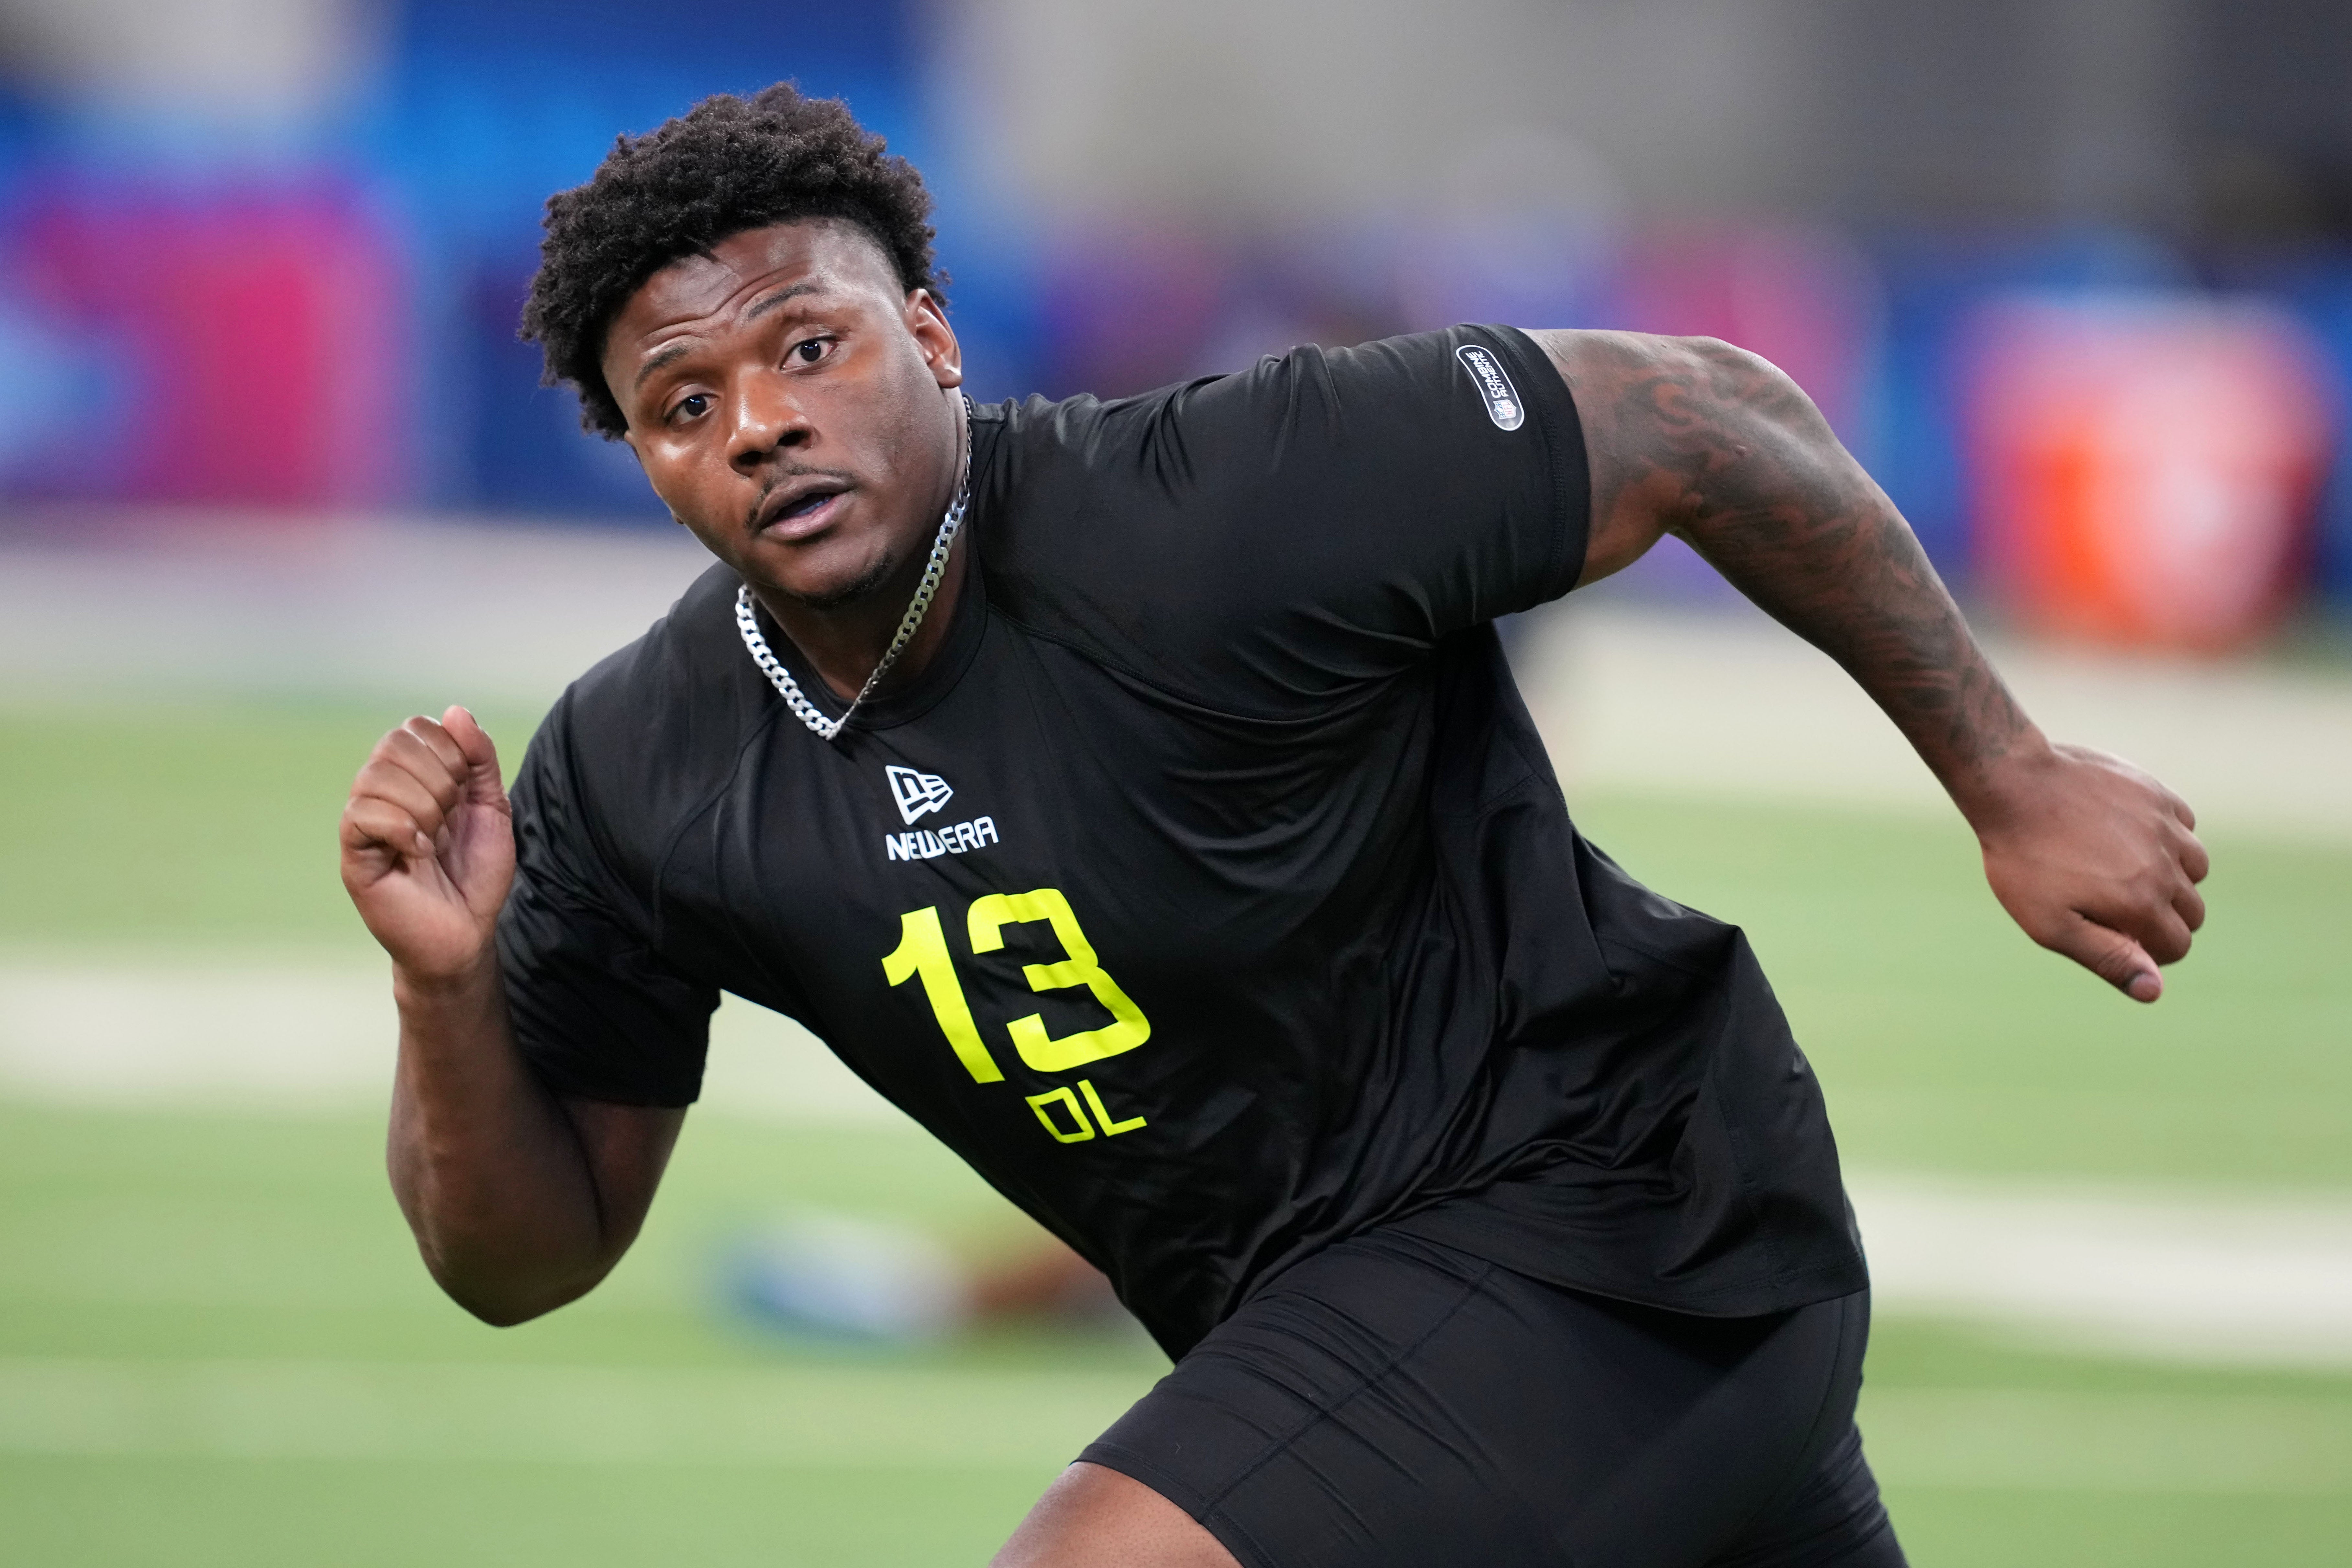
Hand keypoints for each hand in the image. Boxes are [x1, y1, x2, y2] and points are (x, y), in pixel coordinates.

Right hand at [340, 706, 514, 982]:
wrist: (468, 933)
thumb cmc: (475, 874)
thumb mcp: (491, 807)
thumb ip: (479, 758)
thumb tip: (456, 711)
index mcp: (412, 778)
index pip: (414, 728)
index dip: (449, 750)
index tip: (465, 791)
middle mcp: (381, 793)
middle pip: (392, 744)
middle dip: (438, 776)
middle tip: (450, 816)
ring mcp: (363, 823)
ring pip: (375, 776)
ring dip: (423, 805)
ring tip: (434, 839)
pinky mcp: (353, 854)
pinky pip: (360, 815)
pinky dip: (401, 828)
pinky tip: (418, 852)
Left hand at [1968, 740, 2208, 1001]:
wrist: (2013, 785)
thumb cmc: (2023, 860)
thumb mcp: (2051, 924)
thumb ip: (2108, 958)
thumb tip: (2155, 990)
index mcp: (2142, 901)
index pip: (2177, 946)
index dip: (2149, 950)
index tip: (2117, 937)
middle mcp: (2165, 863)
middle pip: (2193, 911)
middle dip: (2163, 918)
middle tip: (2116, 905)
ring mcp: (2166, 825)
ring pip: (2196, 867)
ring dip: (2171, 876)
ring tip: (2122, 870)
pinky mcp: (2158, 794)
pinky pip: (2185, 826)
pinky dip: (2167, 837)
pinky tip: (2126, 834)